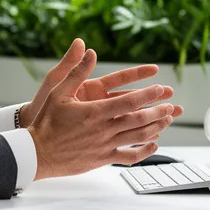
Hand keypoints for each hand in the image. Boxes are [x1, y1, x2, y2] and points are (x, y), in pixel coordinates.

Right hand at [26, 43, 178, 179]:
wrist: (37, 153)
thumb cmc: (46, 120)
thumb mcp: (58, 91)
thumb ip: (76, 71)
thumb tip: (88, 50)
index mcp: (95, 111)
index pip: (129, 101)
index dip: (147, 94)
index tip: (160, 88)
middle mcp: (103, 129)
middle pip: (139, 120)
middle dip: (158, 111)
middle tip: (171, 105)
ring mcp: (105, 146)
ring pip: (137, 137)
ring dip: (155, 128)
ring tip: (167, 120)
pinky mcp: (102, 159)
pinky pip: (129, 156)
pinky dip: (144, 151)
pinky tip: (153, 145)